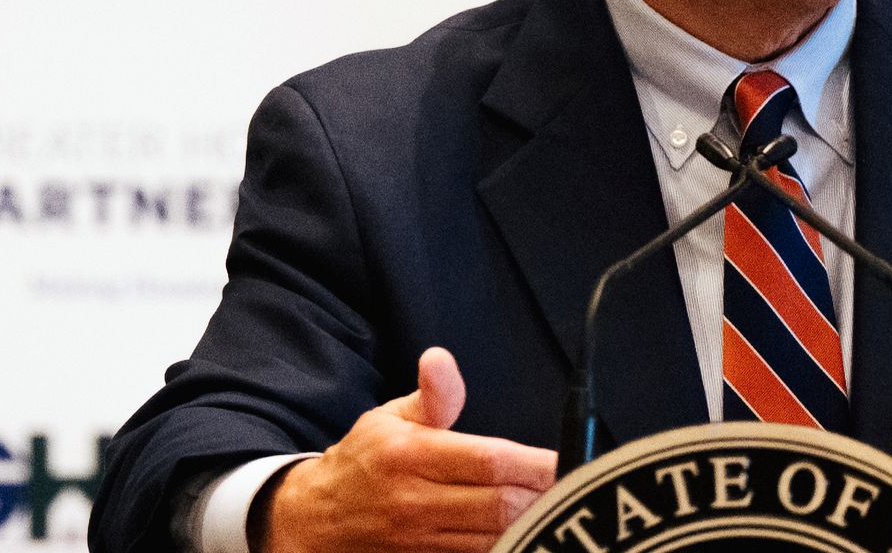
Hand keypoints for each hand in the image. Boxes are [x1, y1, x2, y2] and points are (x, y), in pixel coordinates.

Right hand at [264, 347, 558, 551]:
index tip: (567, 461)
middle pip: (499, 506)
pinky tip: (529, 533)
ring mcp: (418, 543)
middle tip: (574, 485)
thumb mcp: (391, 417)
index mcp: (408, 456)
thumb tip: (440, 359)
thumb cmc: (367, 461)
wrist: (317, 521)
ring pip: (494, 540)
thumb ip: (433, 395)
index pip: (488, 462)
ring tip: (559, 508)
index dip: (534, 464)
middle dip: (543, 497)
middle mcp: (413, 502)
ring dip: (532, 526)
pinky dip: (508, 547)